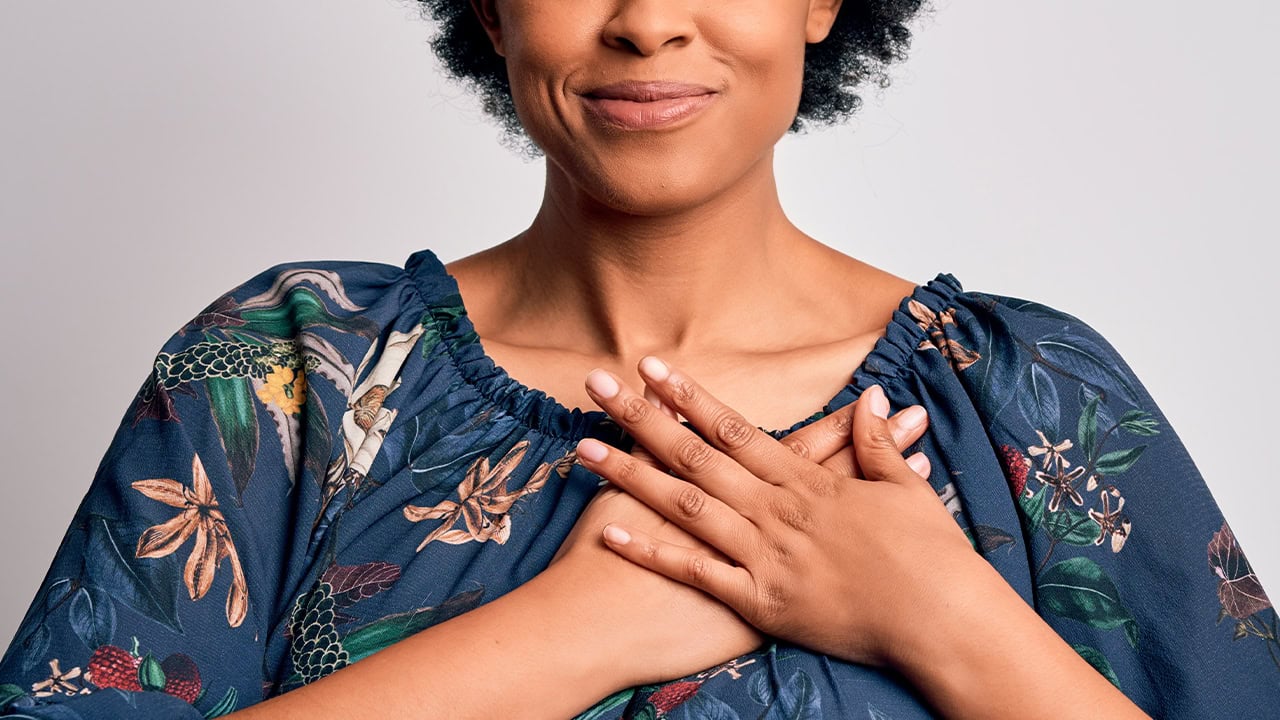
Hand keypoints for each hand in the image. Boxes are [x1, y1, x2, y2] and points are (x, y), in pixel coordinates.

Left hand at [574, 357, 976, 669]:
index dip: (690, 397)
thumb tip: (870, 397)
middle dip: (643, 418)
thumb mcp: (907, 490)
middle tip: (597, 385)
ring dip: (632, 475)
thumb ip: (877, 444)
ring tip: (584, 448)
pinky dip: (652, 553)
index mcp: (808, 482)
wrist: (942, 622)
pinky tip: (610, 532)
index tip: (652, 368)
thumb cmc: (931, 559)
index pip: (735, 429)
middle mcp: (777, 511)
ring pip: (685, 506)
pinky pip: (696, 573)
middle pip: (696, 456)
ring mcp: (765, 555)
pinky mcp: (760, 601)